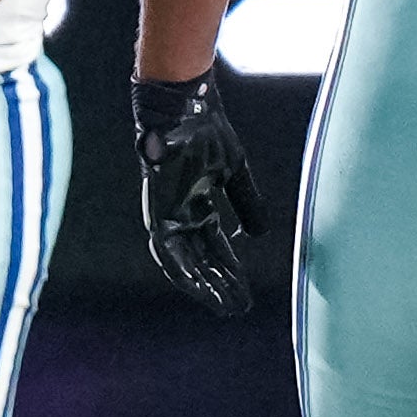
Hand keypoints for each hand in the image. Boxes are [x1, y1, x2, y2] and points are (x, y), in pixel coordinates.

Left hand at [133, 71, 265, 317]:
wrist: (188, 108)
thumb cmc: (208, 131)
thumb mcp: (236, 173)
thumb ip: (246, 203)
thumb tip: (260, 234)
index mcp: (198, 203)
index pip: (215, 247)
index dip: (231, 270)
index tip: (245, 292)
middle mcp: (181, 213)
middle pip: (202, 260)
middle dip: (221, 285)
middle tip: (239, 308)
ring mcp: (167, 213)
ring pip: (184, 261)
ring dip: (204, 284)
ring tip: (223, 306)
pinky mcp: (156, 210)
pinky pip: (167, 249)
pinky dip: (182, 269)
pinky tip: (198, 288)